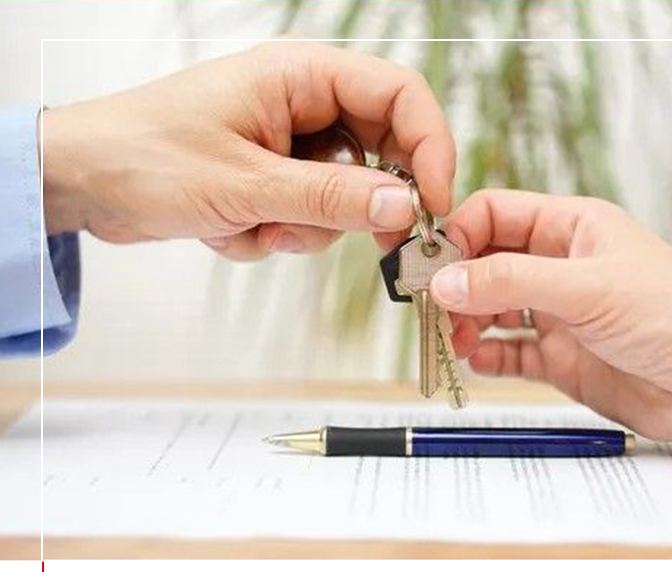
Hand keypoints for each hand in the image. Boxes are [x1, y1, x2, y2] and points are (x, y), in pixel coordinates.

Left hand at [42, 41, 454, 259]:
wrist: (84, 181)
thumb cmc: (146, 156)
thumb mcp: (246, 183)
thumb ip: (330, 197)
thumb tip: (403, 206)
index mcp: (300, 77)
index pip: (399, 96)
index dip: (430, 147)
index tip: (435, 204)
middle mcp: (303, 105)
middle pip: (380, 151)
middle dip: (362, 203)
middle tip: (367, 242)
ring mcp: (289, 145)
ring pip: (343, 196)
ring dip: (303, 227)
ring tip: (252, 228)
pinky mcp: (273, 179)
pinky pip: (307, 216)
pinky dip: (275, 234)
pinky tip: (230, 228)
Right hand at [430, 190, 671, 455]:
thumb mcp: (586, 286)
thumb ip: (509, 281)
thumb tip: (443, 280)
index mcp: (571, 228)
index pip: (495, 215)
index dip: (458, 234)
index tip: (429, 264)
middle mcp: (560, 268)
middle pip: (486, 264)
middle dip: (455, 283)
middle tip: (430, 307)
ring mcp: (561, 315)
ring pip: (493, 310)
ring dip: (466, 322)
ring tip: (456, 339)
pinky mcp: (564, 359)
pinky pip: (511, 353)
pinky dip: (489, 356)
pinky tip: (478, 360)